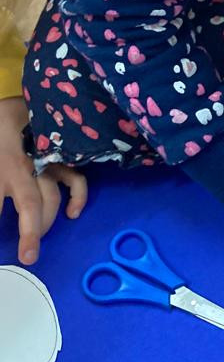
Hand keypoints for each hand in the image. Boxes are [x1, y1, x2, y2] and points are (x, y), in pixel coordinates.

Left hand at [0, 97, 87, 264]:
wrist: (13, 104)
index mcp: (1, 165)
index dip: (3, 220)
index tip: (9, 244)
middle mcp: (22, 165)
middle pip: (31, 205)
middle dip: (30, 234)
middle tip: (27, 257)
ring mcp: (44, 160)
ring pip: (51, 199)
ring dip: (44, 225)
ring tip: (34, 245)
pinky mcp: (59, 157)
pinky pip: (76, 180)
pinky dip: (77, 198)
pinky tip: (71, 214)